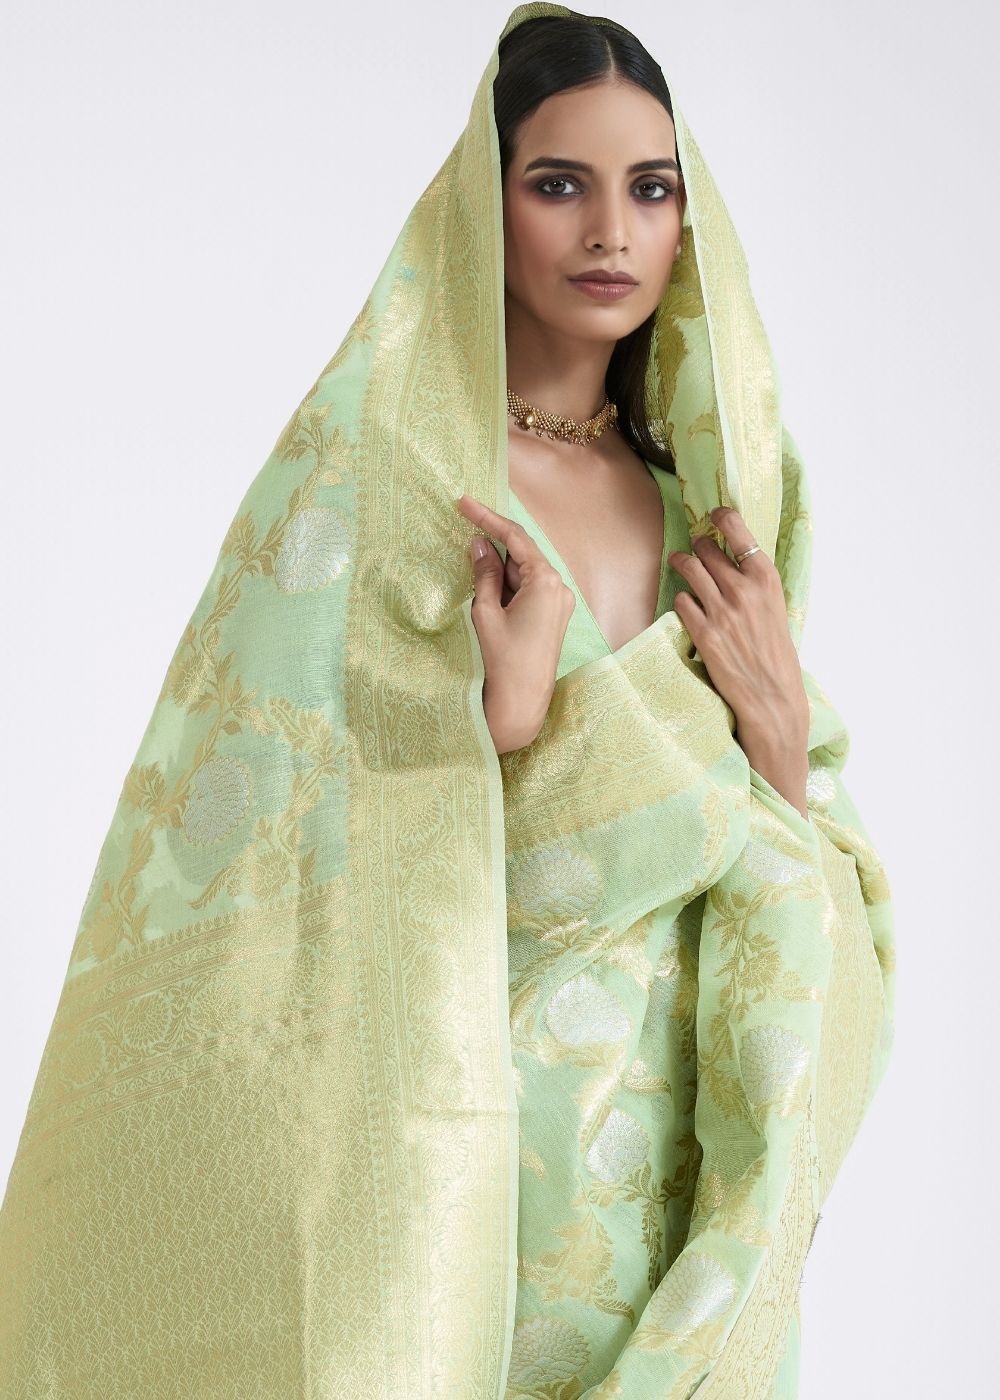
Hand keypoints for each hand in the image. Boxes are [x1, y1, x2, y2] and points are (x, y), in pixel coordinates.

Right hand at [456, 493, 575, 753]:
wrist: (521, 702)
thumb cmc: (503, 659)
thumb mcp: (486, 612)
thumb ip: (484, 574)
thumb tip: (479, 544)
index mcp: (546, 582)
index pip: (516, 538)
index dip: (489, 518)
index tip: (464, 503)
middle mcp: (559, 588)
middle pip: (522, 552)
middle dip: (493, 540)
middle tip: (464, 522)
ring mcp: (559, 603)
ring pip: (524, 571)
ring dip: (498, 564)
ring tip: (470, 562)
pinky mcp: (553, 617)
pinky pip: (529, 588)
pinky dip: (508, 582)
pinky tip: (486, 583)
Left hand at [668, 506, 809, 811]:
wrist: (772, 699)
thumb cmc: (777, 657)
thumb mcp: (776, 611)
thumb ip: (756, 586)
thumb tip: (734, 562)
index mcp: (766, 579)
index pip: (737, 529)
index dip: (721, 518)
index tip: (713, 516)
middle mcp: (743, 589)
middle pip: (706, 548)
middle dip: (698, 547)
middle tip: (696, 551)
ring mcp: (721, 610)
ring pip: (689, 568)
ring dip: (681, 564)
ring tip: (680, 564)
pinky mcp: (703, 632)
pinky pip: (681, 602)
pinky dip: (682, 601)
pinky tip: (687, 607)